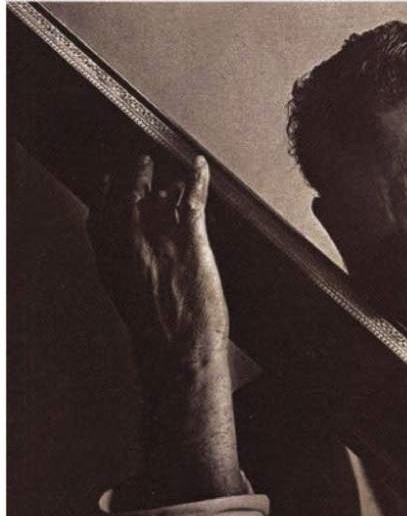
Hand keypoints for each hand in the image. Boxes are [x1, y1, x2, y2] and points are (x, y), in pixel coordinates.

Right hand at [88, 153, 243, 501]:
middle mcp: (128, 248)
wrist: (180, 353)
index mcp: (112, 266)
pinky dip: (195, 178)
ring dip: (155, 176)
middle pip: (119, 199)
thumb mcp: (133, 315)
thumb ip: (132, 295)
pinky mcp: (189, 240)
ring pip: (151, 193)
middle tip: (132, 162)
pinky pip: (190, 198)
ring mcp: (157, 240)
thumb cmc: (162, 345)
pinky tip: (198, 165)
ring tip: (157, 161)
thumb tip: (140, 297)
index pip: (98, 221)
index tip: (104, 185)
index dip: (102, 200)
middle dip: (125, 177)